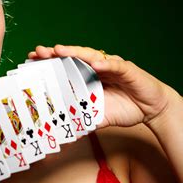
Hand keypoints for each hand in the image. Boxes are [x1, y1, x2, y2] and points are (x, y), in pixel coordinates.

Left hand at [28, 45, 181, 128]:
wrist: (151, 110)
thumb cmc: (123, 109)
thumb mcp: (95, 116)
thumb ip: (79, 119)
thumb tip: (59, 132)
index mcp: (86, 76)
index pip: (63, 67)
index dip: (48, 63)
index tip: (30, 61)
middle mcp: (95, 67)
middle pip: (72, 57)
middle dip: (54, 53)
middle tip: (38, 51)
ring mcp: (110, 66)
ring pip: (90, 56)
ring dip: (74, 53)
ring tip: (59, 51)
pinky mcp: (127, 70)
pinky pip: (115, 65)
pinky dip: (105, 64)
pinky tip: (94, 64)